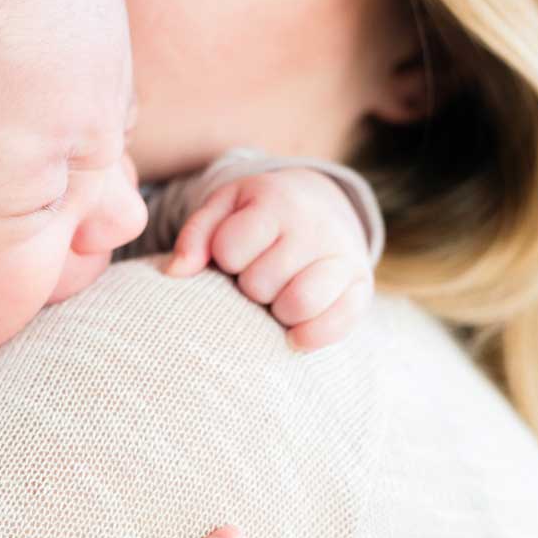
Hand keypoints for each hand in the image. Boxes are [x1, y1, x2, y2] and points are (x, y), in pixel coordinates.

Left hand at [164, 169, 375, 350]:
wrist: (323, 203)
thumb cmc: (259, 214)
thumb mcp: (224, 208)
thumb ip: (195, 235)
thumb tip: (175, 273)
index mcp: (276, 200)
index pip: (230, 250)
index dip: (225, 260)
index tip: (235, 253)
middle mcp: (315, 226)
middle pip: (260, 283)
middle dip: (250, 287)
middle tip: (258, 276)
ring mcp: (343, 255)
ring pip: (298, 304)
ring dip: (277, 311)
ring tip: (276, 297)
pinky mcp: (362, 284)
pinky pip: (337, 323)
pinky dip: (311, 336)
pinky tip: (294, 334)